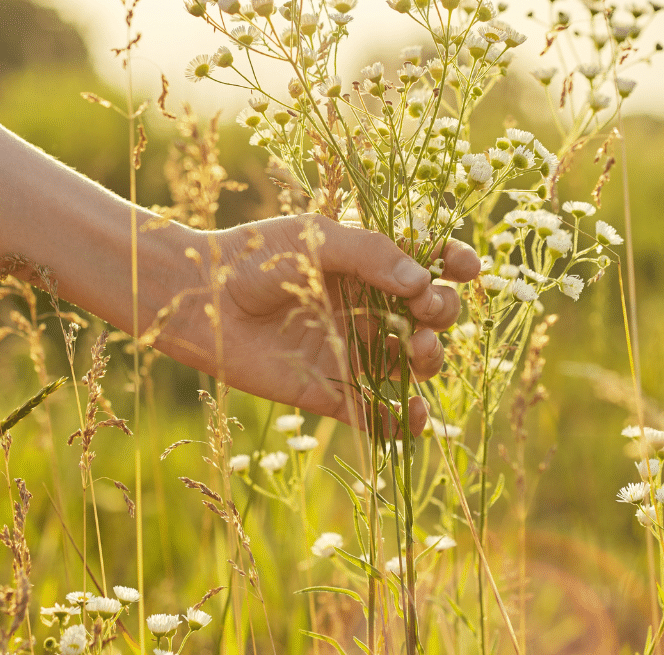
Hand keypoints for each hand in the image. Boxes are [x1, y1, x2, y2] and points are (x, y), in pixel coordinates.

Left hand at [159, 214, 479, 434]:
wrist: (198, 300)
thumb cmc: (253, 257)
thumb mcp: (316, 240)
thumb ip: (372, 254)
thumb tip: (423, 281)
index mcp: (367, 264)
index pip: (427, 264)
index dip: (454, 265)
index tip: (465, 268)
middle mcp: (366, 307)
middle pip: (427, 315)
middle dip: (440, 314)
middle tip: (425, 313)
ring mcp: (350, 349)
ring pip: (409, 363)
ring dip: (427, 359)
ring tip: (416, 353)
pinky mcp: (329, 390)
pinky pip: (376, 414)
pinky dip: (401, 422)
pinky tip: (413, 416)